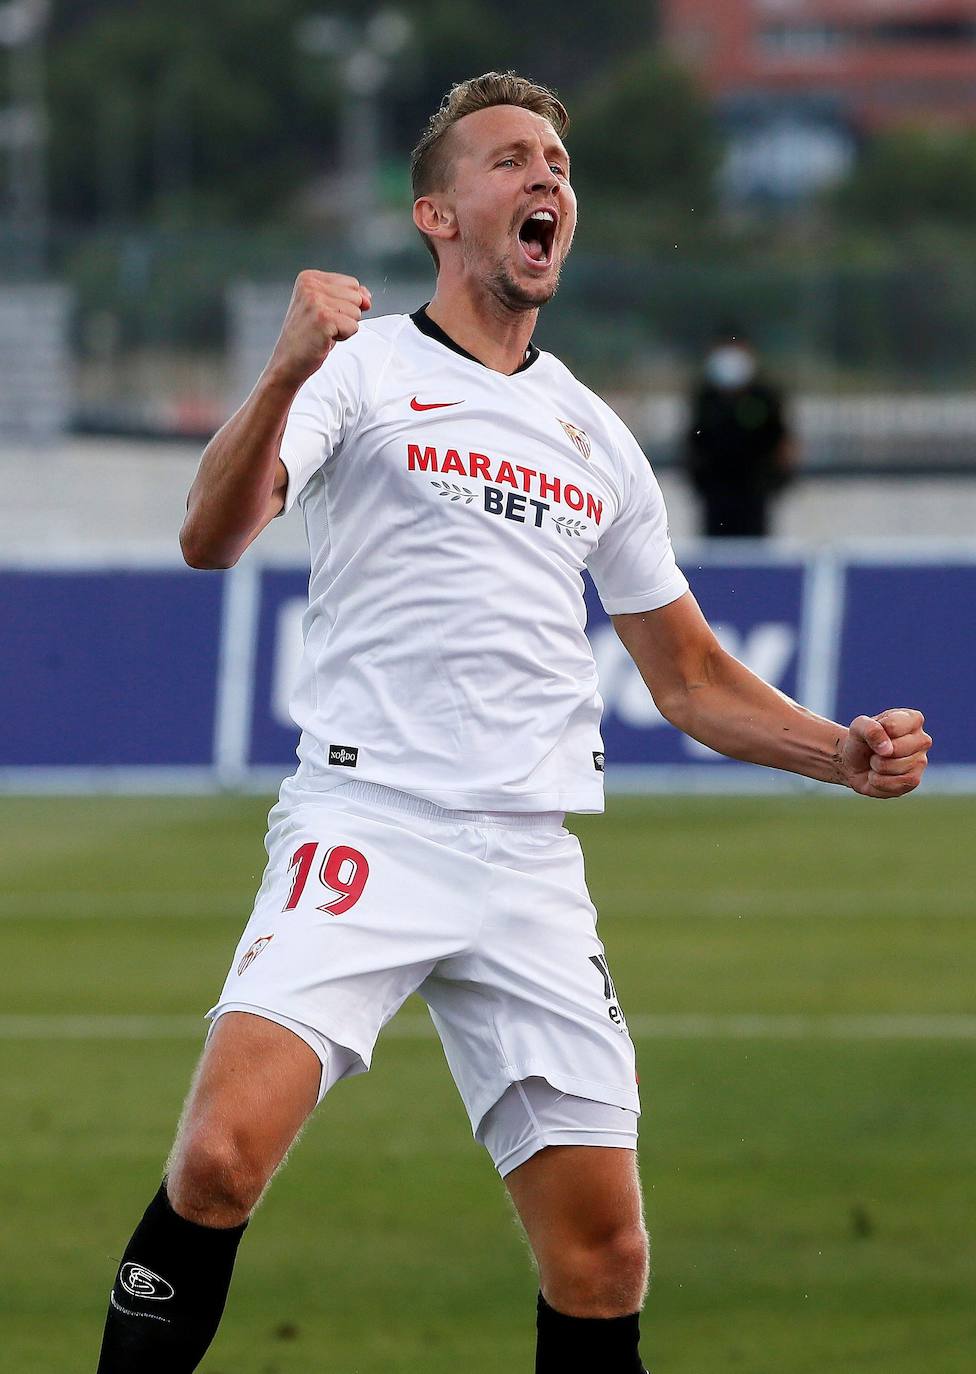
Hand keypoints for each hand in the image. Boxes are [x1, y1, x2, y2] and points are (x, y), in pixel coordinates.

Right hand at [266, 271, 371, 387]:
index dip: (346, 304)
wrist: (288, 361)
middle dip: (347, 315)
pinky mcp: (323, 318)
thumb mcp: (326, 308)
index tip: (324, 315)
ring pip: (357, 312)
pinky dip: (344, 336)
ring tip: (323, 332)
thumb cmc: (306, 336)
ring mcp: (316, 301)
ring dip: (344, 327)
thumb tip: (367, 297)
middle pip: (356, 296)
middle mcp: (310, 285)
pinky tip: (325, 338)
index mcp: (309, 277)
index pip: (352, 283)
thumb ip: (348, 296)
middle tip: (324, 325)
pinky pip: (353, 326)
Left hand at [841, 709, 931, 797]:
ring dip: (877, 767)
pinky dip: (878, 781)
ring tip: (876, 762)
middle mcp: (922, 739)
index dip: (876, 732)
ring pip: (896, 766)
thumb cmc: (860, 741)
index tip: (874, 733)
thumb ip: (870, 728)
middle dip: (877, 752)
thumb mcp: (858, 727)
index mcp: (913, 719)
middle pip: (897, 749)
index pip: (894, 726)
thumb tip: (888, 749)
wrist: (853, 765)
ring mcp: (921, 761)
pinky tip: (879, 775)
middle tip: (875, 751)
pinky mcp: (914, 780)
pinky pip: (895, 783)